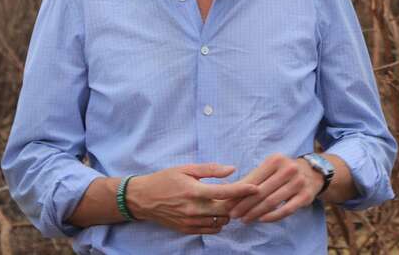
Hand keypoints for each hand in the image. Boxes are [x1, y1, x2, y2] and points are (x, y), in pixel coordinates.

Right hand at [125, 163, 258, 234]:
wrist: (142, 199)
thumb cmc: (165, 179)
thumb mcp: (186, 168)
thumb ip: (211, 169)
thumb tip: (232, 169)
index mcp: (194, 191)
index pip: (224, 193)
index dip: (242, 190)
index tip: (255, 188)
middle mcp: (193, 209)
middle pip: (226, 210)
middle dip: (236, 203)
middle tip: (241, 195)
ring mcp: (190, 222)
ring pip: (220, 222)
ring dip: (227, 213)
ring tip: (226, 203)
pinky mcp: (186, 230)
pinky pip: (210, 230)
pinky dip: (217, 222)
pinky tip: (215, 212)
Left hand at [226, 153, 322, 223]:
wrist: (312, 172)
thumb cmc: (284, 171)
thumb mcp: (270, 168)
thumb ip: (253, 178)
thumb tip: (230, 191)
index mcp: (276, 160)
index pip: (253, 180)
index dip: (239, 193)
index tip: (228, 204)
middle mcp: (288, 169)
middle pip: (261, 192)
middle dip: (244, 205)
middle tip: (233, 215)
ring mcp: (298, 182)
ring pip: (272, 201)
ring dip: (255, 212)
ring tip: (245, 219)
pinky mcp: (305, 196)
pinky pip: (286, 209)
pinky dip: (273, 216)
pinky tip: (261, 220)